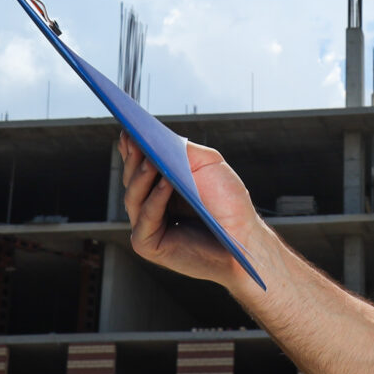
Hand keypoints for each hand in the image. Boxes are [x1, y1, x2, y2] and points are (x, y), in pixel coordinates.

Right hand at [118, 136, 271, 294]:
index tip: (128, 130)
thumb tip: (158, 138)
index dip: (132, 148)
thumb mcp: (207, 165)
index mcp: (161, 186)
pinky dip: (155, 200)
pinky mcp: (148, 244)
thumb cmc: (229, 204)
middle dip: (133, 158)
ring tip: (151, 160)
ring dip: (142, 176)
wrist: (244, 239)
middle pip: (131, 179)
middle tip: (134, 139)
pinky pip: (146, 218)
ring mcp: (147, 225)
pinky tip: (165, 183)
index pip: (139, 165)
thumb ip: (183, 151)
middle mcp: (150, 205)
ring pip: (133, 197)